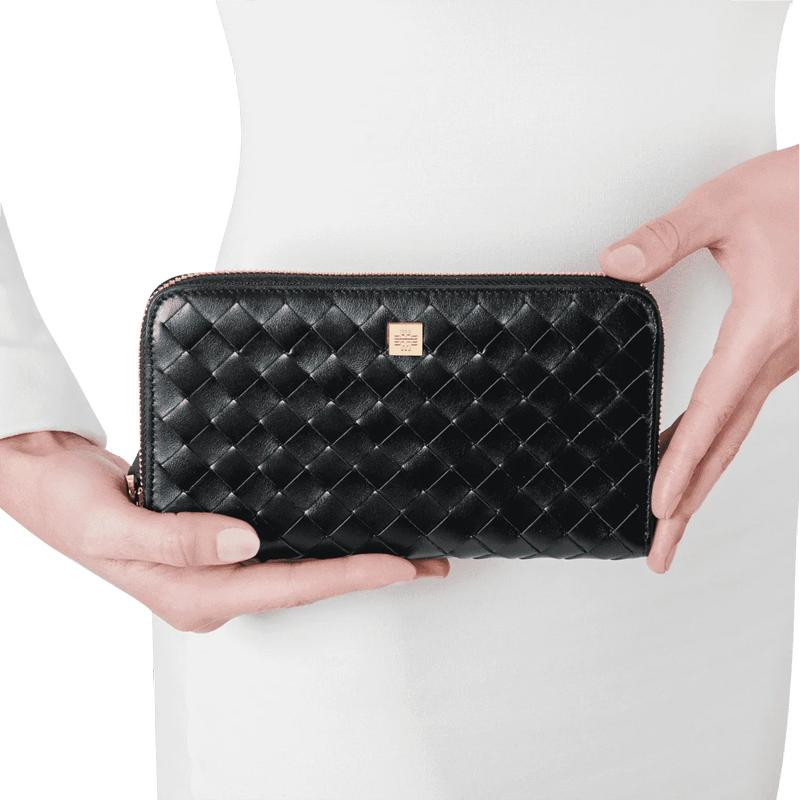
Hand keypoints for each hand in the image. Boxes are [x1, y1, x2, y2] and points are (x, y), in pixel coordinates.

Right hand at [0, 432, 448, 630]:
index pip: (291, 585)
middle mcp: (214, 586)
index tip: (401, 565)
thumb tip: (245, 542)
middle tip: (426, 560)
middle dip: (367, 572)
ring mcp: (217, 566)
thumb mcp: (118, 526)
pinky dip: (317, 535)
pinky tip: (342, 522)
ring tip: (402, 545)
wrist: (46, 481)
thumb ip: (180, 538)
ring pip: (299, 565)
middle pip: (307, 582)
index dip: (351, 575)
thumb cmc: (69, 505)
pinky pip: (279, 543)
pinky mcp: (216, 542)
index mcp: (195, 594)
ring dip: (350, 555)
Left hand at [600, 145, 798, 573]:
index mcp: (763, 327)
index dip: (682, 462)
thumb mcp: (725, 204)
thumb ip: (666, 237)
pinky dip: (717, 443)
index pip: (713, 411)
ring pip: (737, 433)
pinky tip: (696, 451)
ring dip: (703, 479)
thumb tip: (616, 266)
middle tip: (662, 550)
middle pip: (726, 445)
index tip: (660, 506)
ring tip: (672, 519)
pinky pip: (744, 409)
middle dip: (691, 502)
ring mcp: (785, 357)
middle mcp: (779, 354)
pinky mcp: (783, 349)